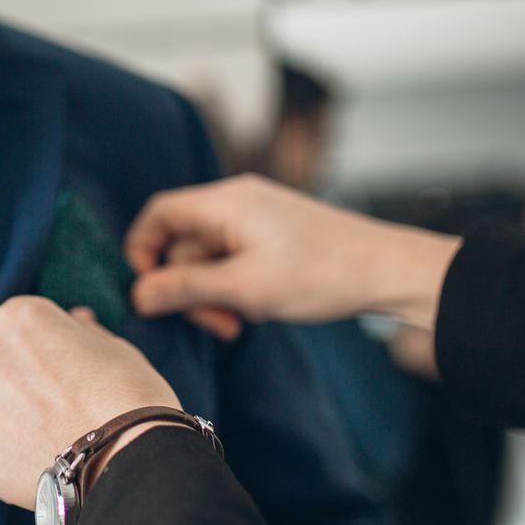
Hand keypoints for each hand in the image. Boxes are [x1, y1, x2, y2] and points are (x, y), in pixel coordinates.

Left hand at [0, 297, 180, 510]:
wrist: (128, 462)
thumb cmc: (129, 396)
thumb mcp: (115, 347)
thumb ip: (83, 331)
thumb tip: (76, 319)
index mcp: (15, 318)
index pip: (22, 328)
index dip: (50, 351)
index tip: (72, 372)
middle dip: (22, 384)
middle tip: (61, 410)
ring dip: (13, 422)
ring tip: (55, 442)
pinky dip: (11, 461)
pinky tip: (44, 466)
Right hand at [125, 174, 462, 338]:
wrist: (388, 271)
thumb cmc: (321, 275)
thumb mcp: (244, 289)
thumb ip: (185, 289)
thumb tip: (136, 294)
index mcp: (225, 202)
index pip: (158, 215)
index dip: (142, 252)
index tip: (149, 293)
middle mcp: (236, 201)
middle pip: (182, 243)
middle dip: (190, 288)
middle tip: (218, 323)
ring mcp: (255, 217)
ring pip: (209, 257)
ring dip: (215, 294)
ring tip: (241, 321)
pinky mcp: (271, 235)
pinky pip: (233, 259)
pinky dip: (235, 287)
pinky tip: (257, 308)